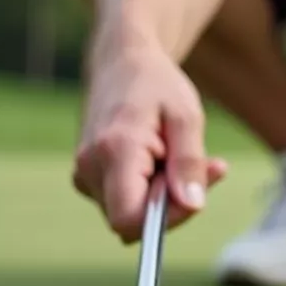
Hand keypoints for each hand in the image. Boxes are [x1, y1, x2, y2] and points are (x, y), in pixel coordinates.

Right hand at [73, 38, 227, 239]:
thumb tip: (192, 206)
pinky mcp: (88, 178)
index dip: (166, 218)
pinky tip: (160, 160)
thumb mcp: (187, 117)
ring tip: (175, 154)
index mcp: (114, 150)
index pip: (130, 219)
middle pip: (131, 221)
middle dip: (171, 204)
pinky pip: (124, 202)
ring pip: (129, 214)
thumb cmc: (157, 85)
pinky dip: (148, 190)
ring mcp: (84, 174)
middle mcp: (90, 167)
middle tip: (201, 165)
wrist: (121, 63)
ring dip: (162, 195)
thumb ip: (189, 163)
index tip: (192, 191)